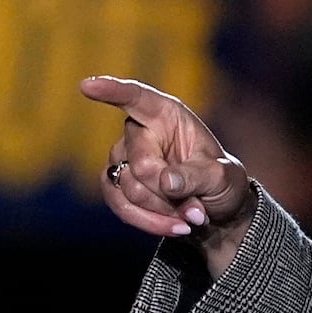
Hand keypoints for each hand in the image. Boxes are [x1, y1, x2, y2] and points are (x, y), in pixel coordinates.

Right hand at [80, 75, 257, 275]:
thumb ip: (198, 176)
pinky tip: (175, 227)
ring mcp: (123, 158)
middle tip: (199, 207)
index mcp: (167, 115)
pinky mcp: (115, 184)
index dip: (113, 90)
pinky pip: (120, 205)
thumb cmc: (222, 181)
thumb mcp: (224, 177)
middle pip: (140, 162)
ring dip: (162, 209)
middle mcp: (140, 132)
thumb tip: (166, 181)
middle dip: (169, 192)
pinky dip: (149, 221)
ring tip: (193, 216)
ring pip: (128, 187)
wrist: (216, 208)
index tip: (88, 85)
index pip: (137, 98)